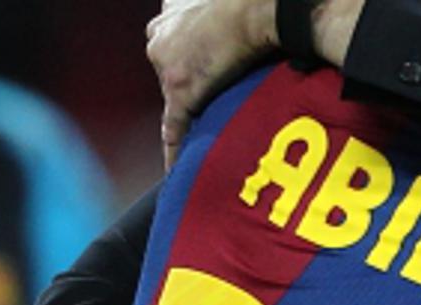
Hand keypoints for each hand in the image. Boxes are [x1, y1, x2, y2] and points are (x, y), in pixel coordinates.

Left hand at [147, 0, 363, 168]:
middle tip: (215, 97)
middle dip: (191, 87)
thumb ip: (221, 16)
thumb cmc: (253, 1)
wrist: (261, 5)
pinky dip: (176, 152)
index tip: (201, 74)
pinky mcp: (181, 92)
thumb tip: (246, 27)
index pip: (172, 50)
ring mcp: (167, 67)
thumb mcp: (227, 3)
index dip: (191, 64)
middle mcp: (159, 38)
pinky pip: (175, 129)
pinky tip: (178, 172)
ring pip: (175, 100)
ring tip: (210, 130)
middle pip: (170, 74)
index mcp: (169, 15)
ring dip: (195, 113)